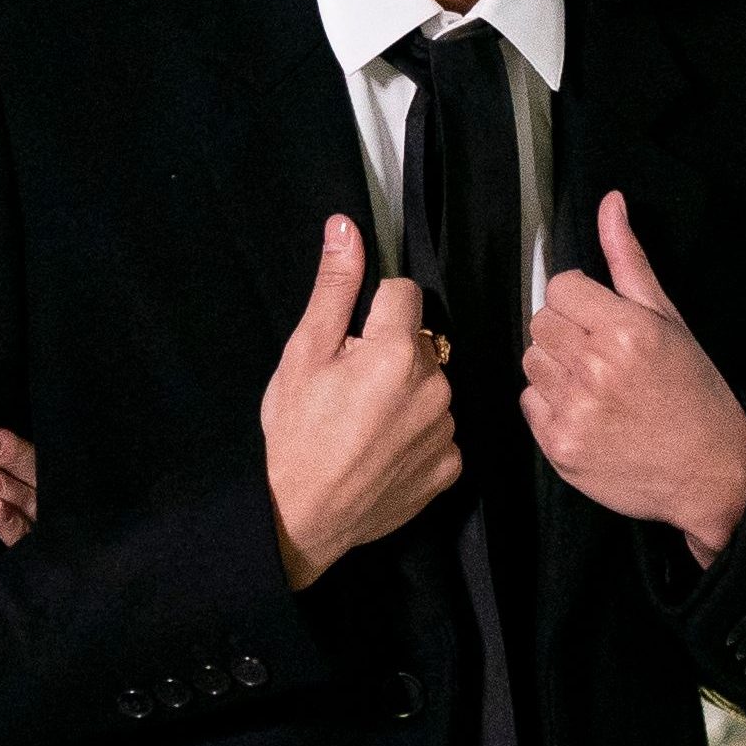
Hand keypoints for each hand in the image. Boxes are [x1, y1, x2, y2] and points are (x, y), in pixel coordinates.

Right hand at [263, 215, 460, 590]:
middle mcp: (435, 385)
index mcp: (397, 350)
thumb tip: (346, 227)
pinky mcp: (450, 467)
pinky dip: (416, 437)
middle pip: (420, 343)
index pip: (403, 294)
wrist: (300, 517)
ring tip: (364, 425)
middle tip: (349, 389)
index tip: (348, 343)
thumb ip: (334, 288)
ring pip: (432, 387)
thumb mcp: (303, 353)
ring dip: (406, 395)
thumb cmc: (295, 433)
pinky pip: (439, 433)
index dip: (372, 312)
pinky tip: (381, 452)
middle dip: (390, 354)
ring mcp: (447, 429)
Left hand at [524, 191, 745, 563]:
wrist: (712, 474)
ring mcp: (574, 411)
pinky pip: (529, 402)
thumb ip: (629, 260)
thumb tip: (609, 202)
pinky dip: (551, 404)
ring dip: (556, 367)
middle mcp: (596, 369)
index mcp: (626, 331)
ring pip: (531, 360)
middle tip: (603, 353)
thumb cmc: (695, 392)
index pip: (561, 287)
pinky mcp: (559, 447)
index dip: (581, 300)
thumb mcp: (670, 320)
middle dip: (567, 331)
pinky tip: (590, 412)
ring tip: (597, 384)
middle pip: (541, 322)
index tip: (603, 319)